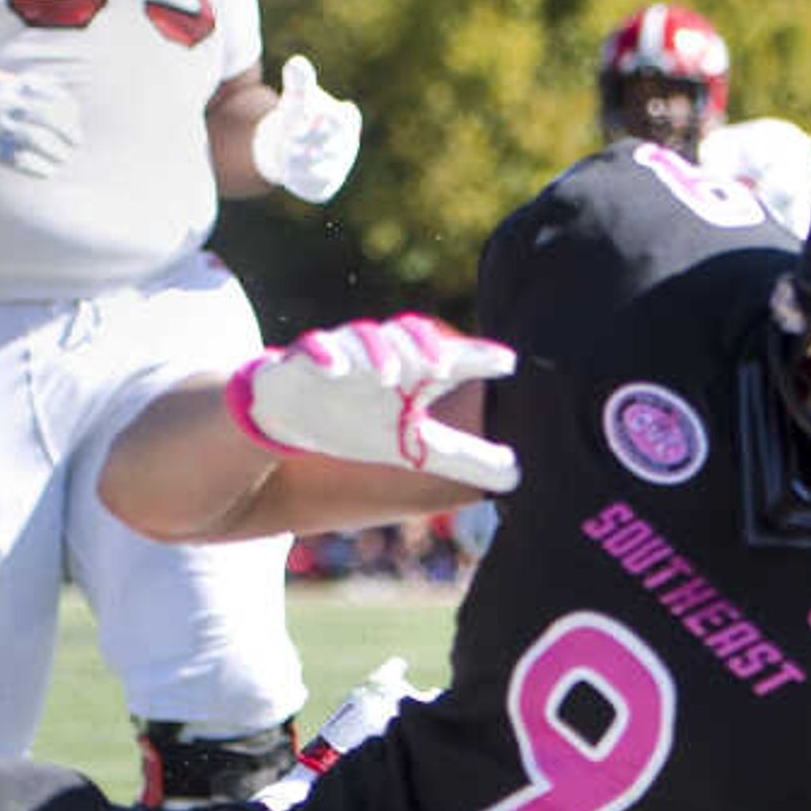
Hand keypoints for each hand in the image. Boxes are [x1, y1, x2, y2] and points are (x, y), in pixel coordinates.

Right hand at [0, 64, 83, 178]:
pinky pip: (20, 161)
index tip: (73, 115)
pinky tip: (47, 172)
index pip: (47, 92)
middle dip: (67, 129)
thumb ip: (10, 85)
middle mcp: (2, 104)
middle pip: (47, 116)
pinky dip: (38, 168)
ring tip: (63, 159)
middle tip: (75, 141)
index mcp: (5, 84)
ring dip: (56, 151)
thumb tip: (42, 91)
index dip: (66, 105)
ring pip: (37, 139)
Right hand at [227, 315, 519, 492]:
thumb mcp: (415, 447)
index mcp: (413, 374)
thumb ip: (465, 458)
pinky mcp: (301, 361)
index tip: (508, 363)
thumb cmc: (361, 421)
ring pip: (361, 337)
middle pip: (405, 335)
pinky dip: (322, 354)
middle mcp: (381, 357)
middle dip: (422, 345)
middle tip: (441, 366)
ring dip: (376, 351)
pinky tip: (334, 369)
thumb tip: (518, 476)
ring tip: (390, 374)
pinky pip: (311, 347)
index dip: (479, 358)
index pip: (450, 359)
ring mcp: (341, 355)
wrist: (292, 416)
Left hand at [249, 54, 363, 201]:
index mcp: (346, 120)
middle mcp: (346, 146)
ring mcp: (337, 168)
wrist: (295, 148)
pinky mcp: (323, 188)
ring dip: (304, 161)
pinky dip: (300, 181)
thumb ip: (298, 81)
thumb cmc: (299, 117)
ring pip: (322, 167)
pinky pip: (314, 188)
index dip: (328, 117)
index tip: (311, 114)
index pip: (342, 118)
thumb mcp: (297, 98)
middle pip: (332, 144)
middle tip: (294, 136)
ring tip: (288, 153)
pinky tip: (287, 172)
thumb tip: (295, 63)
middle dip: (313, 140)